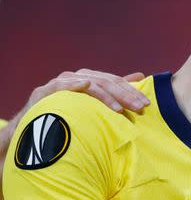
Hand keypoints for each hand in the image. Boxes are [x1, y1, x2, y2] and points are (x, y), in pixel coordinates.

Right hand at [24, 69, 149, 113]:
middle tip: (140, 108)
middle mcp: (78, 77)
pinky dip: (75, 84)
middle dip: (125, 96)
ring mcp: (62, 82)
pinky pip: (62, 85)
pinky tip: (86, 84)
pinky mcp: (45, 90)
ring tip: (120, 109)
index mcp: (91, 78)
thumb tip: (139, 75)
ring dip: (106, 96)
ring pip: (89, 85)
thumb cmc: (70, 113)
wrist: (34, 124)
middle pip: (106, 83)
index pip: (116, 82)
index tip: (147, 105)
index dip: (132, 92)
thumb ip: (116, 89)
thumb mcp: (95, 102)